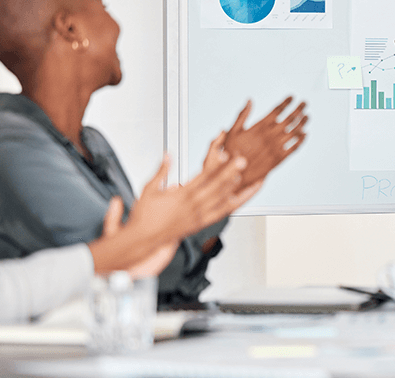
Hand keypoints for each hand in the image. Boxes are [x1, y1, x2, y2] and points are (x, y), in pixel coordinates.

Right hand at [87, 139, 253, 274]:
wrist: (142, 240)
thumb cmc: (144, 216)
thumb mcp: (149, 189)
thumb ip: (162, 171)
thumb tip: (168, 154)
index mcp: (181, 196)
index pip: (202, 178)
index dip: (215, 166)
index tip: (225, 155)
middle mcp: (193, 207)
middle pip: (216, 187)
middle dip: (231, 173)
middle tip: (243, 161)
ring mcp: (199, 216)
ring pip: (223, 201)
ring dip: (238, 189)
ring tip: (252, 179)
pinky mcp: (201, 224)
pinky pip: (222, 214)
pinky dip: (235, 205)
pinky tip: (244, 198)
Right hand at [223, 97, 308, 188]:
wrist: (235, 175)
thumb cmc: (232, 154)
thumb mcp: (233, 132)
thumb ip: (243, 115)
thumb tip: (250, 101)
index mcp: (259, 127)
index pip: (277, 111)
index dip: (286, 103)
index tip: (292, 98)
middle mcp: (270, 136)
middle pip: (289, 119)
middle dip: (298, 109)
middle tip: (304, 103)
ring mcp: (276, 147)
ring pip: (294, 132)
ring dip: (302, 123)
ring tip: (307, 116)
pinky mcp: (279, 159)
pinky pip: (294, 148)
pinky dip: (301, 140)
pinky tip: (305, 135)